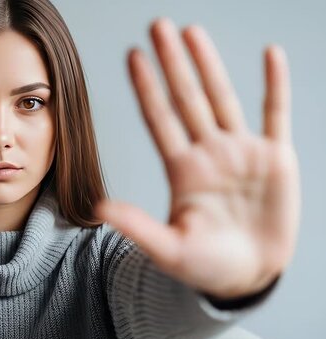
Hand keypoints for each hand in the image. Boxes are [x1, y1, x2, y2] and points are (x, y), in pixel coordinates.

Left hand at [95, 18, 299, 299]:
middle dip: (172, 63)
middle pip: (186, 98)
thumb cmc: (206, 266)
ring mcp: (241, 152)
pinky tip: (270, 55)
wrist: (248, 276)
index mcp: (181, 171)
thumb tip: (99, 209)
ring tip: (192, 31)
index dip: (146, 88)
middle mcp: (208, 153)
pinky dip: (275, 85)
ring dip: (209, 64)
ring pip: (222, 98)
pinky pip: (276, 114)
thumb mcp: (170, 249)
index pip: (159, 119)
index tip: (133, 56)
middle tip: (158, 25)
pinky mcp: (275, 158)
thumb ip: (138, 227)